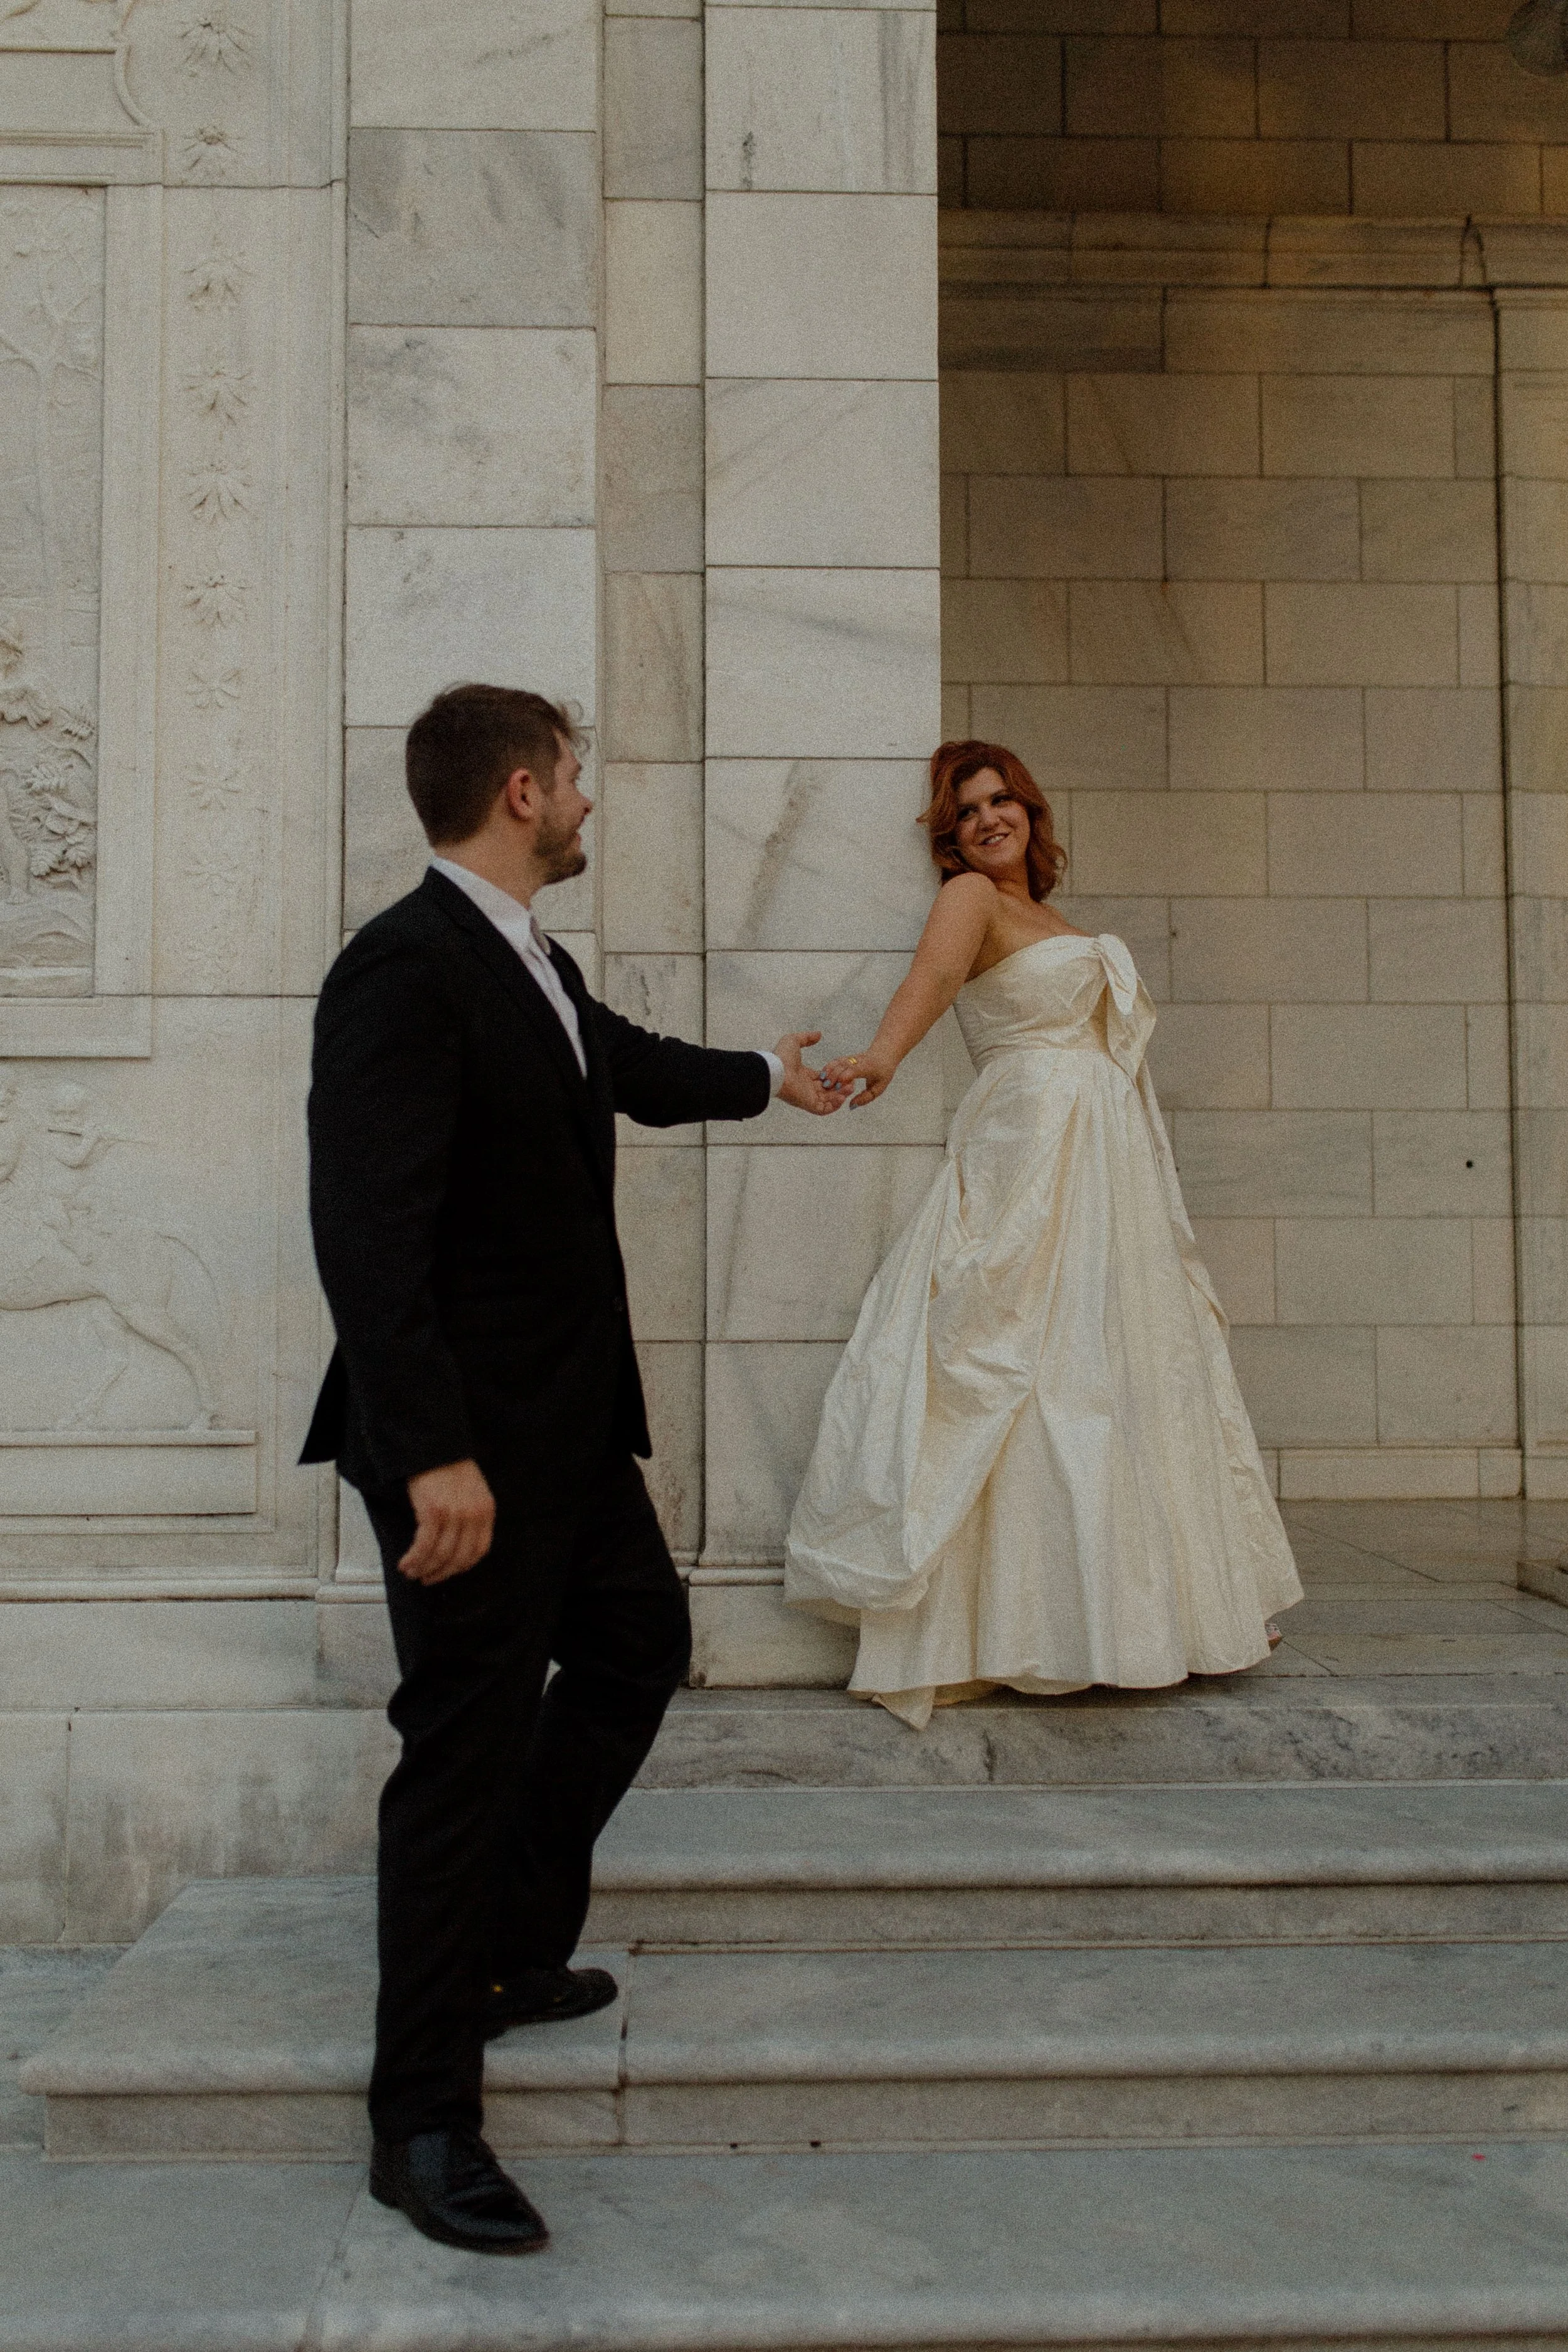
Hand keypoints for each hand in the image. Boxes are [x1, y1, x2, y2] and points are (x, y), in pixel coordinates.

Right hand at [400, 1458, 495, 1583]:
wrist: (434, 1446)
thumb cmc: (448, 1466)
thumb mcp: (471, 1491)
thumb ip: (470, 1516)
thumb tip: (455, 1545)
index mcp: (486, 1510)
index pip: (479, 1550)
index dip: (461, 1566)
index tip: (448, 1572)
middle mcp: (474, 1515)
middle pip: (459, 1558)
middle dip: (441, 1573)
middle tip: (426, 1578)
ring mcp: (454, 1514)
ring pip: (440, 1555)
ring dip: (424, 1568)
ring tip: (411, 1572)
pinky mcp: (433, 1512)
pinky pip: (424, 1546)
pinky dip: (414, 1558)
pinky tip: (406, 1563)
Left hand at [773, 1031, 847, 1116]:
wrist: (775, 1070)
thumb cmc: (781, 1057)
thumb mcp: (794, 1041)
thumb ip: (807, 1038)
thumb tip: (818, 1034)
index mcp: (804, 1076)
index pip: (824, 1079)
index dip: (835, 1077)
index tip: (844, 1073)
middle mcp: (807, 1088)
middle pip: (829, 1091)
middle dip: (841, 1087)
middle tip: (851, 1082)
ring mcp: (808, 1097)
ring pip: (829, 1100)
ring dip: (841, 1096)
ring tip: (850, 1088)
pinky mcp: (808, 1104)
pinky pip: (824, 1109)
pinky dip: (834, 1106)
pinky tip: (842, 1097)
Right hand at [820, 1045, 896, 1106]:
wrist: (884, 1054)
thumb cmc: (883, 1073)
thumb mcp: (879, 1088)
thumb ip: (865, 1098)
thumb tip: (851, 1106)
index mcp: (869, 1067)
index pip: (856, 1069)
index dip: (846, 1075)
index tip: (839, 1084)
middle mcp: (859, 1060)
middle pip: (844, 1065)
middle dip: (834, 1075)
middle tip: (827, 1087)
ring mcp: (852, 1058)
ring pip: (838, 1061)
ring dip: (829, 1071)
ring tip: (823, 1082)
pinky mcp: (847, 1058)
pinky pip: (836, 1061)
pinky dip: (828, 1067)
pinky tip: (823, 1076)